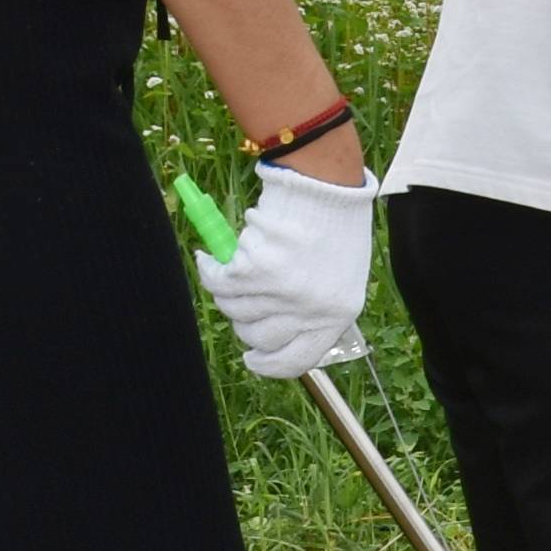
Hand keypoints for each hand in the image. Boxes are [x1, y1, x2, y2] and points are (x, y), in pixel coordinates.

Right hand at [197, 162, 376, 381]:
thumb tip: (272, 333)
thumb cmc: (335, 226)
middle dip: (245, 319)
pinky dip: (210, 269)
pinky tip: (210, 257)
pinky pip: (218, 283)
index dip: (269, 365)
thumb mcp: (340, 278)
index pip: (296, 362)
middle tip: (246, 294)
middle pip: (257, 337)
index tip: (253, 358)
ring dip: (229, 289)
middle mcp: (309, 312)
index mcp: (336, 317)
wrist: (325, 186)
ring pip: (233, 309)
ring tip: (238, 264)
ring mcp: (281, 296)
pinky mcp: (255, 274)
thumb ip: (313, 310)